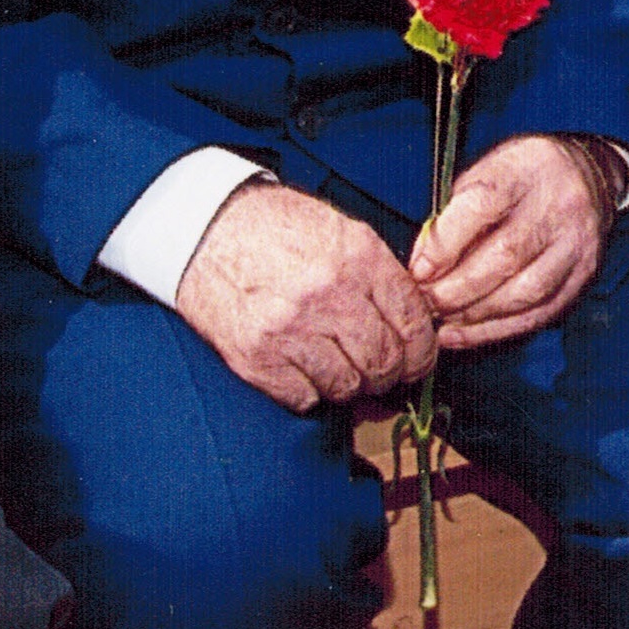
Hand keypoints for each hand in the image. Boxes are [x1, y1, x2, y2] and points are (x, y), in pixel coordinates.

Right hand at [176, 182, 436, 412]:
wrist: (206, 229)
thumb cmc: (276, 228)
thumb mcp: (341, 232)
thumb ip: (382, 278)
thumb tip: (416, 329)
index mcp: (358, 257)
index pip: (413, 324)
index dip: (422, 351)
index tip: (416, 359)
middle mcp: (328, 294)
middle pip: (384, 363)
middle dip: (388, 373)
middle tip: (378, 369)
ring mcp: (290, 329)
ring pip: (346, 386)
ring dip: (346, 382)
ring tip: (334, 361)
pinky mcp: (258, 357)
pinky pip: (304, 399)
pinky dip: (307, 390)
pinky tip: (300, 365)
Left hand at [408, 134, 606, 348]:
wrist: (584, 176)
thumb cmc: (518, 177)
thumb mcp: (482, 174)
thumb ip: (451, 216)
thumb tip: (422, 266)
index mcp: (524, 170)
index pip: (482, 206)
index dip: (446, 244)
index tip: (419, 271)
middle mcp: (557, 206)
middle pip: (506, 257)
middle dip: (457, 289)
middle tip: (425, 303)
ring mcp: (576, 244)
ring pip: (525, 293)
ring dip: (476, 315)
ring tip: (442, 321)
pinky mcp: (584, 275)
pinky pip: (540, 314)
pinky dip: (498, 330)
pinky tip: (466, 333)